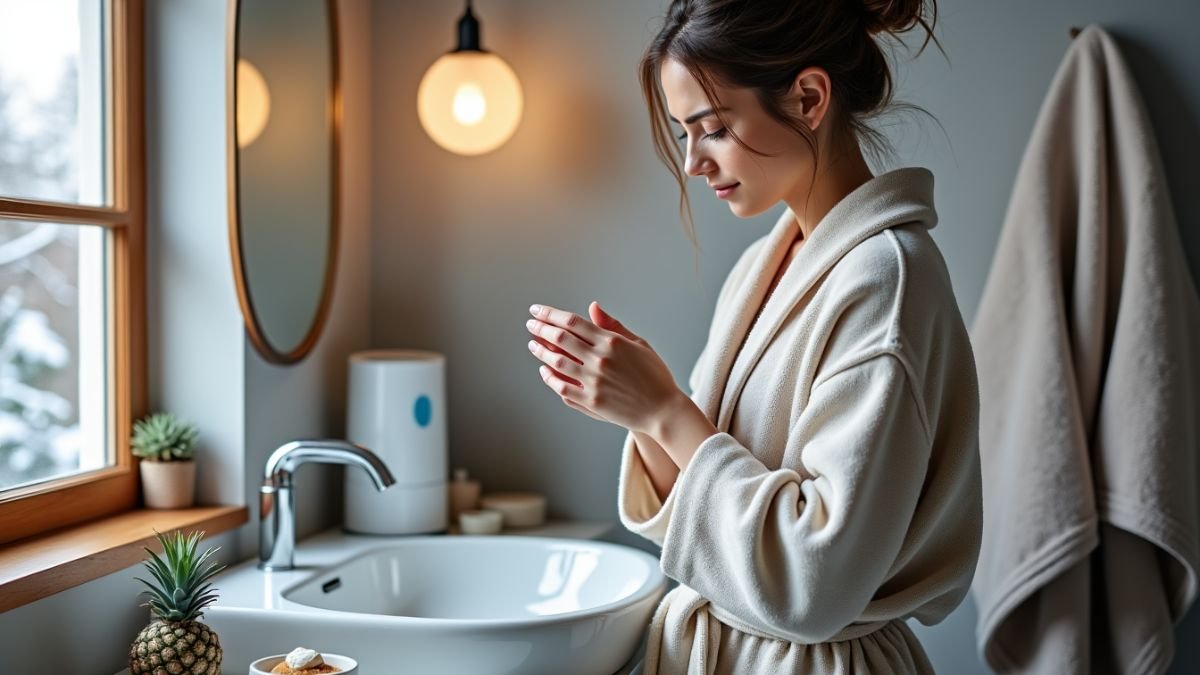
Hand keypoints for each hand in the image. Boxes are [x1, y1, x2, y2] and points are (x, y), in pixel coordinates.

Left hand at [526, 301, 682, 433]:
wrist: (663, 410)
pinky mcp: (591, 402)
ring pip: (557, 362)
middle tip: (531, 324)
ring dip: (541, 351)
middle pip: (561, 339)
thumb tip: (592, 307)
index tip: (538, 311)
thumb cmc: (654, 375)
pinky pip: (562, 387)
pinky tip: (544, 371)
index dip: (551, 314)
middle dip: (541, 329)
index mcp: (612, 342)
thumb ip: (612, 325)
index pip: (573, 322)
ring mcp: (594, 382)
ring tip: (533, 344)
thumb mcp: (639, 344)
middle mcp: (600, 360)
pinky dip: (549, 378)